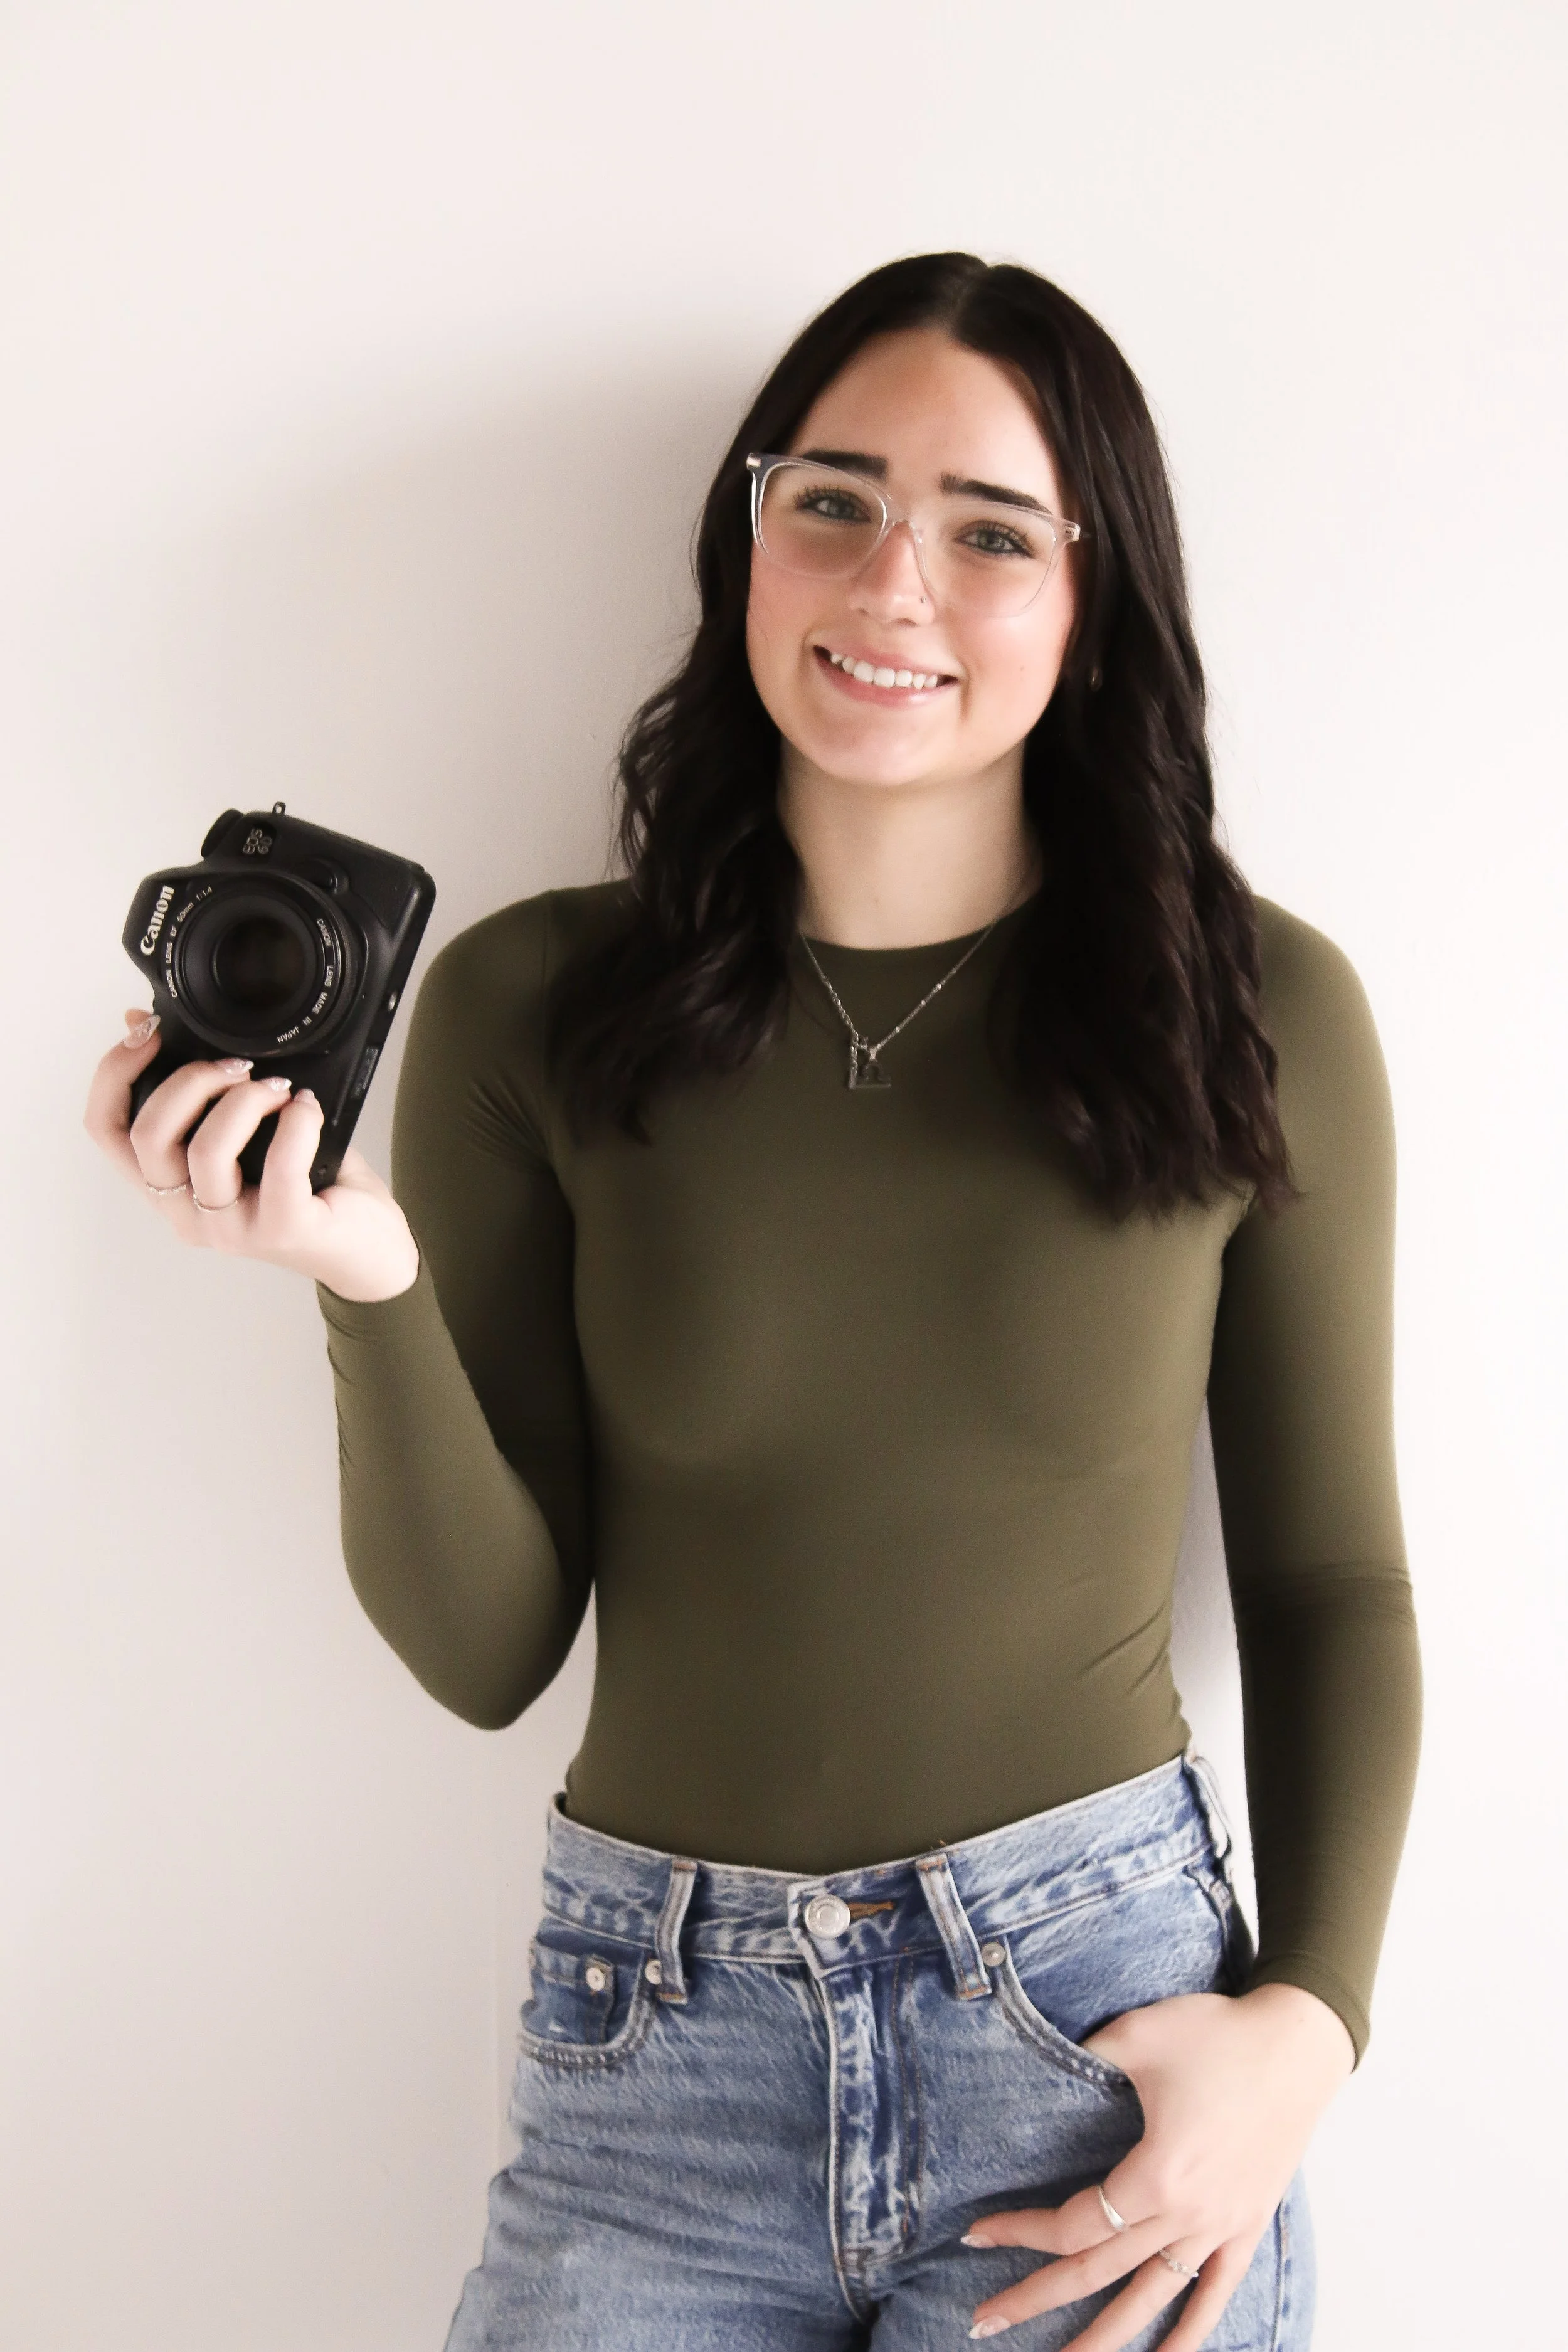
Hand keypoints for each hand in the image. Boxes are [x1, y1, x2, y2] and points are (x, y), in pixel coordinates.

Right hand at [85, 1010, 420, 1303]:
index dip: (114, 1074)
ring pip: (205, 1151)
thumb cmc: (307, 1187)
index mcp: (167, 1186)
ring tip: (279, 1088)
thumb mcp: (247, 1133)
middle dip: (191, 1080)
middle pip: (147, 1136)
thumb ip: (201, 1091)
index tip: (147, 1033)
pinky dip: (297, 1122)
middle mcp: (186, 1213)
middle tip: (238, 1066)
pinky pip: (280, 1166)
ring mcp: (232, 1229)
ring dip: (244, 1100)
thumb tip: (142, 1019)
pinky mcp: (282, 1230)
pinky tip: (308, 1108)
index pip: (105, 1130)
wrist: (365, 1250)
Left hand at [963, 1983, 1352, 2347]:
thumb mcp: (1137, 2034)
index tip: (973, 2233)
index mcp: (1157, 2175)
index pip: (1073, 2224)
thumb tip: (1040, 2062)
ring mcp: (1221, 2227)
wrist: (1300, 2043)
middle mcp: (1188, 2215)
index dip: (1019, 2231)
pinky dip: (1188, 2334)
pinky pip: (1214, 2294)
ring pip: (1151, 2298)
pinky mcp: (1248, 2225)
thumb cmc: (1218, 2034)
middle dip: (1036, 2298)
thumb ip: (1083, 2056)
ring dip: (1104, 2336)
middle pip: (1098, 2272)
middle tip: (983, 2319)